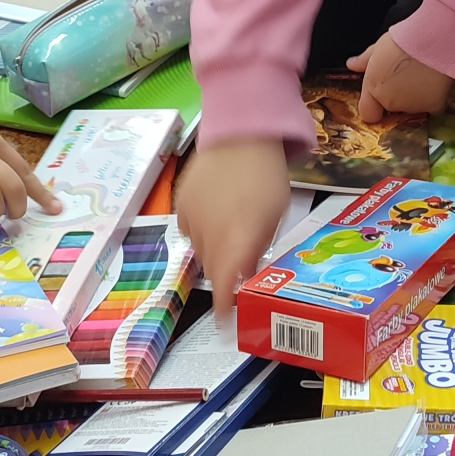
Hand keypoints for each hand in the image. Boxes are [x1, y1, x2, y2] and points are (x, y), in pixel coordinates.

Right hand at [175, 138, 290, 317]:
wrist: (241, 135)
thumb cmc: (267, 178)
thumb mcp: (274, 217)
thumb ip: (257, 248)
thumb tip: (246, 273)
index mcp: (238, 242)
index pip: (224, 287)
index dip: (222, 307)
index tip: (224, 320)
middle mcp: (210, 236)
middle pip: (213, 270)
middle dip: (225, 275)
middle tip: (238, 269)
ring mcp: (191, 220)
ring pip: (199, 251)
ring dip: (214, 253)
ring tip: (229, 235)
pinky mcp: (180, 205)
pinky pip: (188, 230)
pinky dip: (201, 232)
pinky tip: (214, 216)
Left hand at [347, 33, 451, 123]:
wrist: (433, 41)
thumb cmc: (405, 41)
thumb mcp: (379, 47)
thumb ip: (364, 60)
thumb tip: (352, 64)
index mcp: (374, 88)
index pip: (368, 113)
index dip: (374, 107)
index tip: (380, 98)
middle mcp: (391, 102)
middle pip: (392, 107)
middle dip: (396, 96)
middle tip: (405, 76)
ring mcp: (412, 106)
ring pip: (411, 108)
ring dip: (414, 97)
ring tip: (420, 75)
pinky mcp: (433, 106)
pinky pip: (431, 109)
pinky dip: (432, 100)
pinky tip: (434, 84)